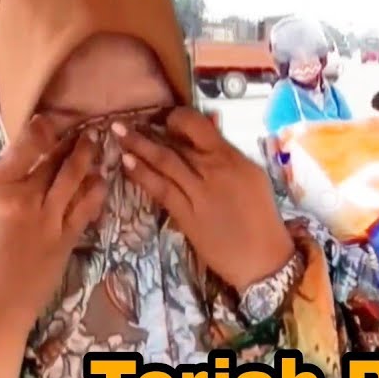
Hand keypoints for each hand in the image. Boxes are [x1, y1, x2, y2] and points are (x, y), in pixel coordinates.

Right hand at [0, 115, 106, 377]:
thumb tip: (8, 158)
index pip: (26, 146)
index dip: (44, 128)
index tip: (53, 120)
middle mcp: (27, 200)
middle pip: (57, 160)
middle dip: (74, 140)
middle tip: (87, 127)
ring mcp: (52, 220)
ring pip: (78, 179)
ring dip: (91, 158)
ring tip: (98, 144)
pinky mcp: (69, 238)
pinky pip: (89, 206)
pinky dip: (97, 189)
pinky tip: (102, 179)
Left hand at [115, 108, 294, 291]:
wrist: (262, 258)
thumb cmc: (262, 218)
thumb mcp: (253, 179)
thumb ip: (228, 158)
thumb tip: (205, 136)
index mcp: (234, 159)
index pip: (200, 126)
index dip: (177, 119)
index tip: (164, 121)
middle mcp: (216, 170)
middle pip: (176, 143)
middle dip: (147, 130)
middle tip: (122, 123)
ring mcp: (200, 193)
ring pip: (164, 162)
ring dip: (137, 146)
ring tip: (117, 135)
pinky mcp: (187, 215)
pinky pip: (160, 189)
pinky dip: (142, 174)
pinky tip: (126, 163)